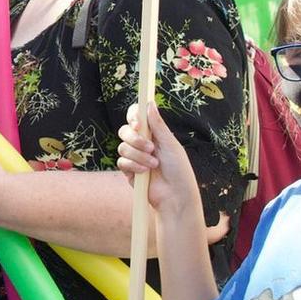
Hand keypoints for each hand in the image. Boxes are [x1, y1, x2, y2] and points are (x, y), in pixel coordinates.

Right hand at [115, 102, 203, 222]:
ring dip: (138, 156)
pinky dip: (133, 166)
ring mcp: (134, 157)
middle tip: (150, 147)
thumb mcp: (171, 144)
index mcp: (153, 134)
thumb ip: (158, 125)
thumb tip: (149, 103)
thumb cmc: (179, 170)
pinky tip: (144, 173)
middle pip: (125, 131)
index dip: (133, 117)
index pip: (137, 118)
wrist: (175, 196)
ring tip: (153, 165)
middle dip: (135, 139)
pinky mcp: (129, 171)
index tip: (139, 123)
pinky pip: (121, 162)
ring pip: (122, 147)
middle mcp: (142, 143)